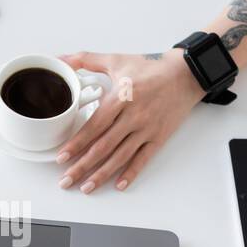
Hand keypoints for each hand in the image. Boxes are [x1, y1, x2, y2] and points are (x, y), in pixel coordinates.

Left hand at [56, 50, 202, 192]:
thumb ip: (86, 59)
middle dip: (82, 165)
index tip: (62, 157)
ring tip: (86, 187)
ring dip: (102, 174)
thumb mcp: (116, 60)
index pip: (94, 126)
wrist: (185, 74)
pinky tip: (119, 185)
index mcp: (120, 98)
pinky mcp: (159, 137)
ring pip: (120, 157)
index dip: (76, 143)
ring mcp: (146, 129)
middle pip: (103, 146)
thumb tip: (61, 58)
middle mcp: (133, 116)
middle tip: (66, 180)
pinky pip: (143, 159)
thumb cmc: (149, 68)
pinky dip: (131, 173)